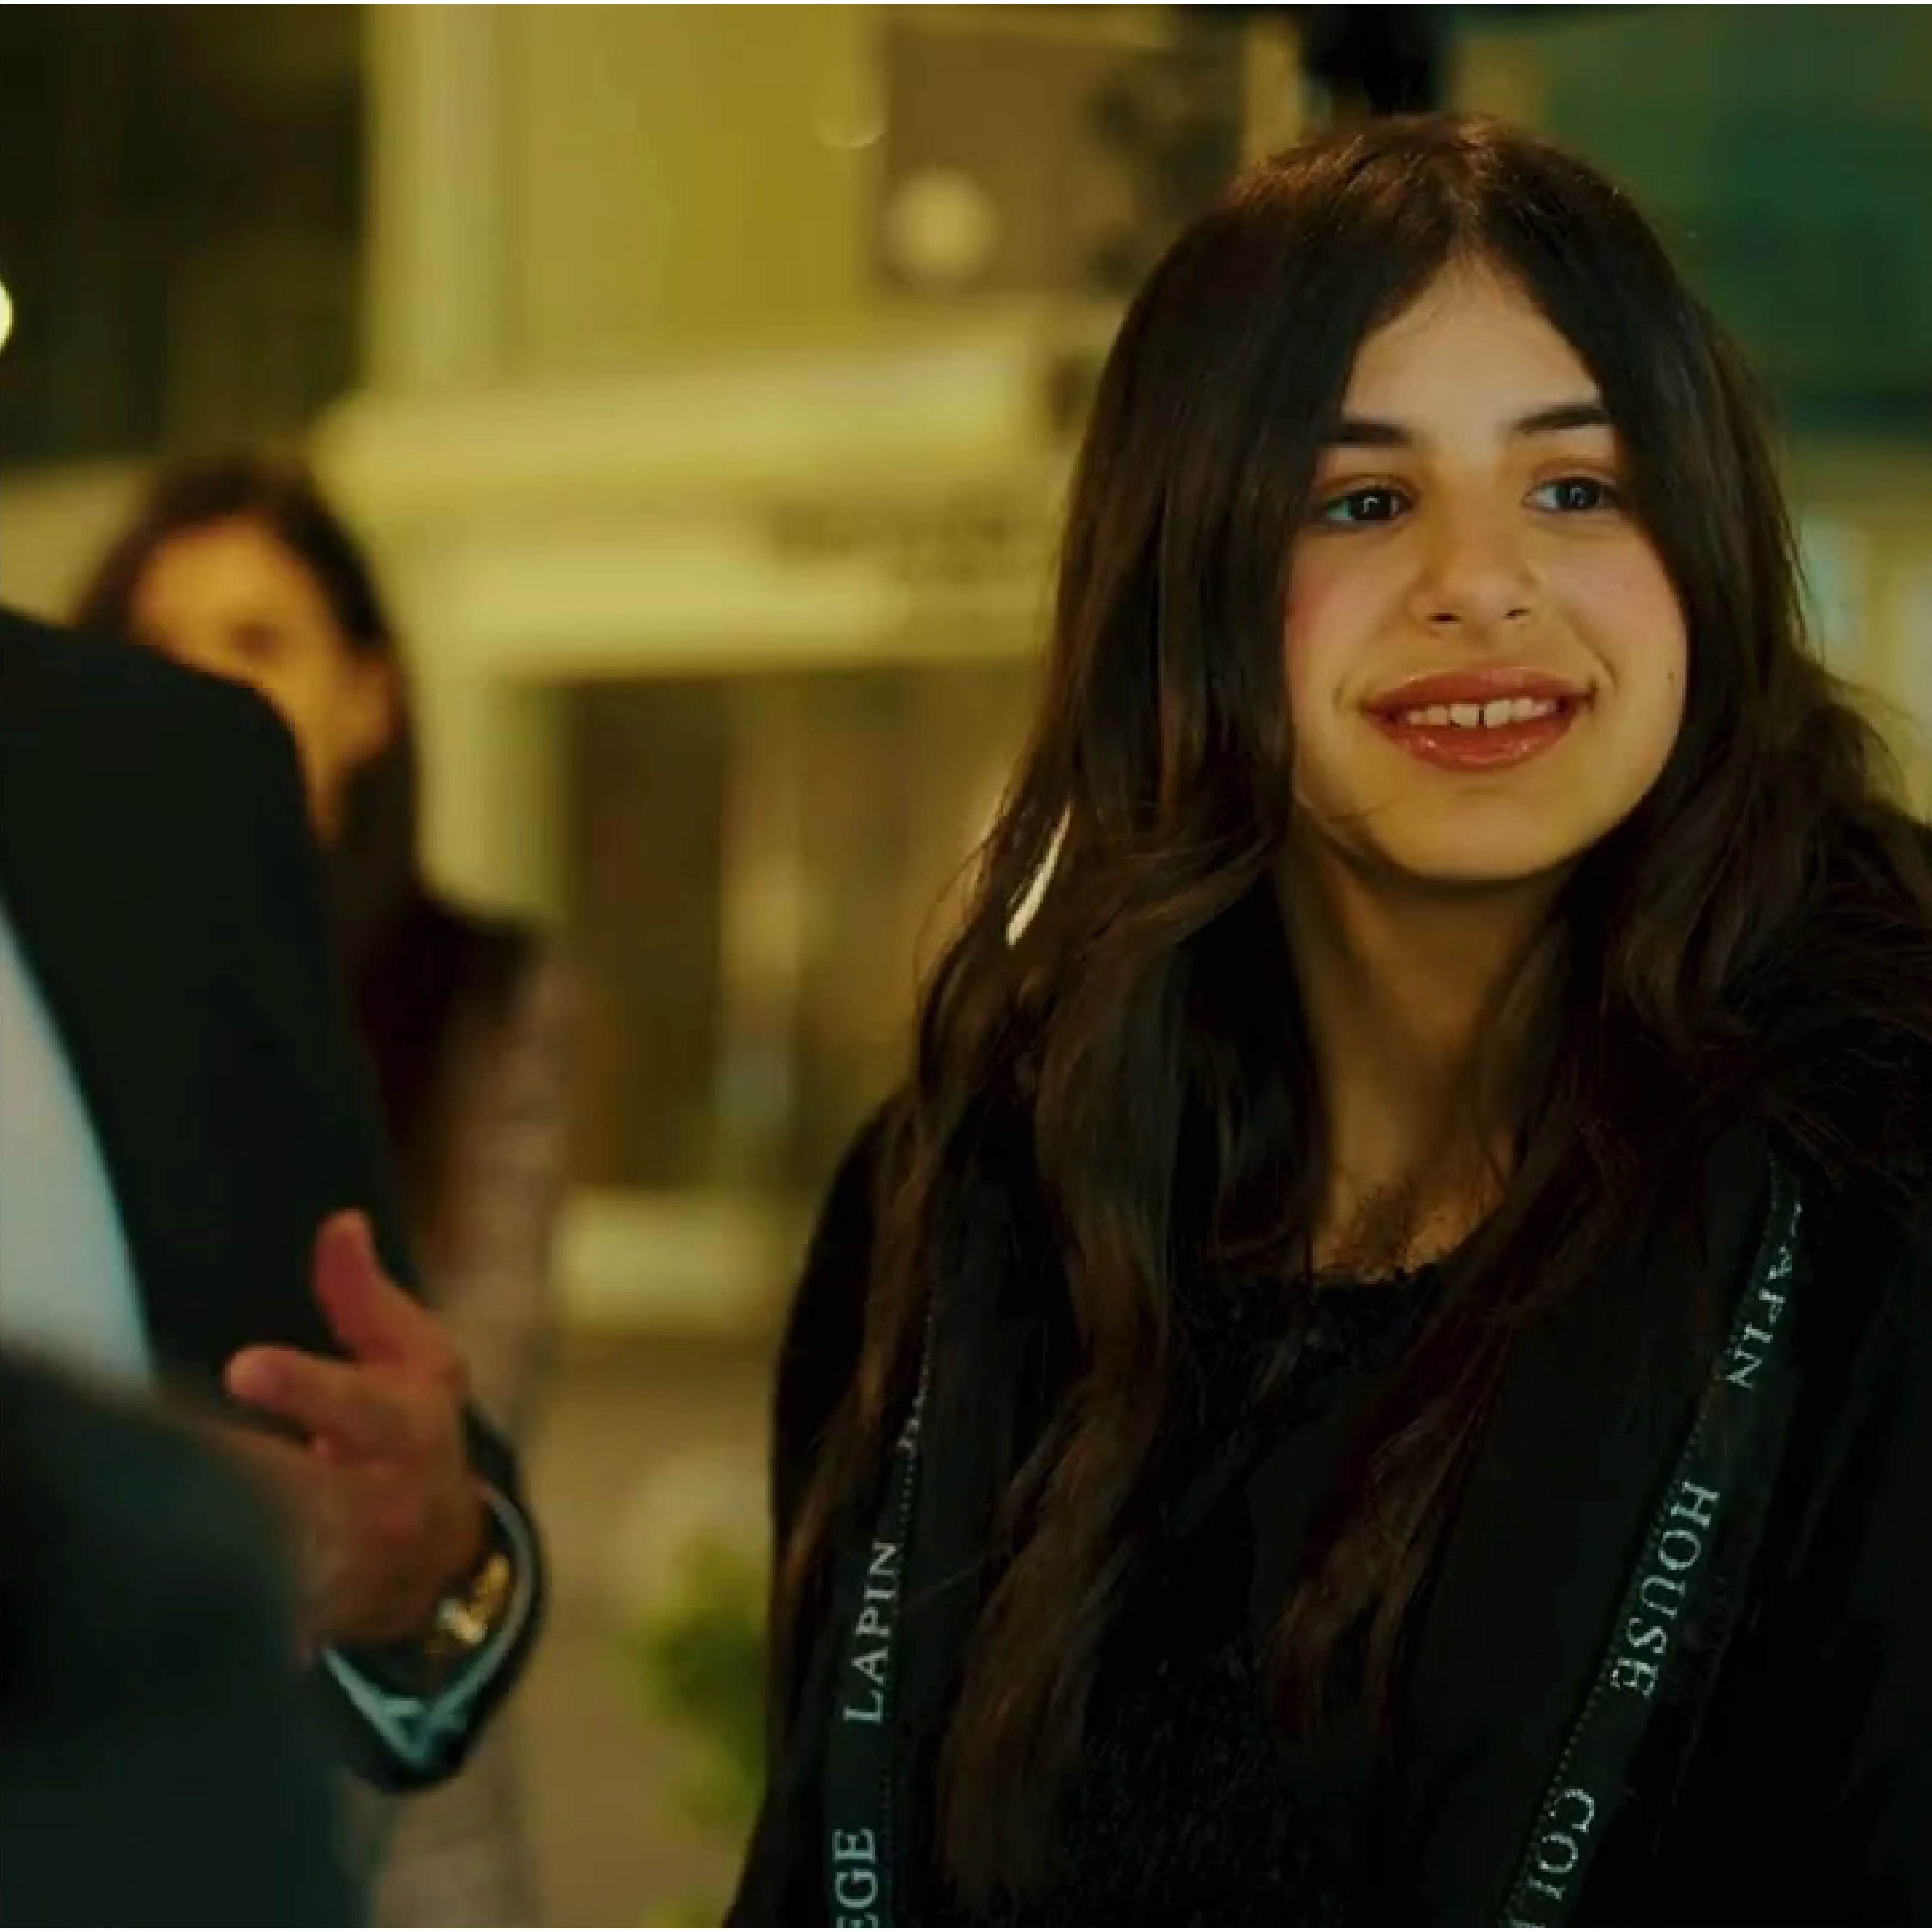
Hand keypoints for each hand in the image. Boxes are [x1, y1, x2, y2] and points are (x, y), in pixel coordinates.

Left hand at [218, 1210, 486, 1648]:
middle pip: (310, 1491)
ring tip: (164, 1507)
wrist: (439, 1558)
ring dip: (224, 1537)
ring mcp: (344, 1566)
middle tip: (179, 1450)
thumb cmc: (416, 1432)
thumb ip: (366, 1297)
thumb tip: (341, 1223)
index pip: (358, 1405)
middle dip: (248, 1474)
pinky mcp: (307, 1613)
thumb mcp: (417, 1360)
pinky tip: (177, 1587)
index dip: (303, 1386)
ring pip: (278, 1559)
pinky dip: (229, 1603)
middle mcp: (380, 1499)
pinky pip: (260, 1613)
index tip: (243, 1367)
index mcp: (406, 1427)